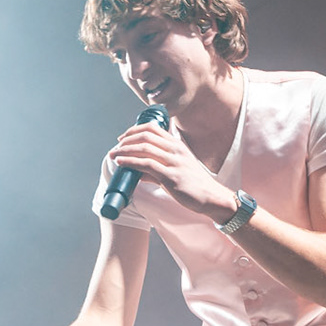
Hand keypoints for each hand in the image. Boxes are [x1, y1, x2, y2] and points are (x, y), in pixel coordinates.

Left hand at [109, 124, 233, 221]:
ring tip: (114, 155)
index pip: (152, 128)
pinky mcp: (171, 176)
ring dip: (125, 150)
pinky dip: (131, 162)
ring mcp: (174, 162)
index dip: (134, 130)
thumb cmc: (193, 184)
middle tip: (116, 147)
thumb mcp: (177, 169)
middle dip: (126, 140)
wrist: (211, 197)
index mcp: (177, 145)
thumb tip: (136, 171)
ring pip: (144, 149)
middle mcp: (175, 150)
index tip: (123, 138)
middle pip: (145, 136)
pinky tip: (122, 163)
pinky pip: (147, 165)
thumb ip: (157, 167)